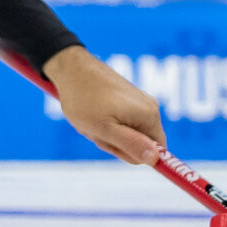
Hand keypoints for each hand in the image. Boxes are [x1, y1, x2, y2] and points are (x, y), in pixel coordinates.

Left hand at [45, 46, 164, 164]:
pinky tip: (92, 113)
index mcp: (149, 116)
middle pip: (140, 143)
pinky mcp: (127, 96)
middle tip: (96, 129)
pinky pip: (121, 121)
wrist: (69, 67)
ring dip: (107, 133)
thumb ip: (131, 145)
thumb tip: (156, 159)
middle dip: (115, 143)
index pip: (157, 153)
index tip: (112, 142)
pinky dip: (105, 122)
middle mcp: (150, 107)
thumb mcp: (104, 129)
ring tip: (92, 119)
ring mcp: (138, 101)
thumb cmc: (83, 99)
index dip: (132, 154)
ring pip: (127, 133)